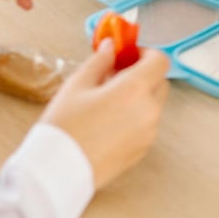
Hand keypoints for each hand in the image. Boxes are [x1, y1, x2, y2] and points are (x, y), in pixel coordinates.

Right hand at [38, 42, 171, 189]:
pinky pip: (145, 126)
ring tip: (106, 101)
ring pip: (153, 106)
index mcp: (134, 90)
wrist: (59, 170)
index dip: (146, 54)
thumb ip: (100, 61)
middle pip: (160, 83)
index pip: (159, 61)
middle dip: (143, 75)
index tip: (128, 55)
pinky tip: (107, 122)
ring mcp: (148, 133)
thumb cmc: (65, 127)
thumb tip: (110, 47)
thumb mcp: (77, 85)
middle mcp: (148, 111)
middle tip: (115, 75)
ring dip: (138, 98)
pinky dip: (134, 118)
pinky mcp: (141, 150)